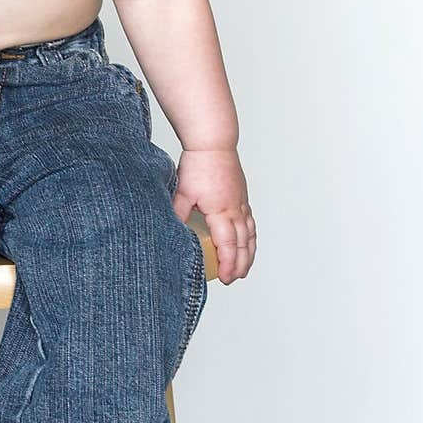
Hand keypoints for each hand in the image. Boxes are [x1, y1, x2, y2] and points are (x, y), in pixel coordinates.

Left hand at [172, 147, 255, 284]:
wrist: (214, 143)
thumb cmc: (199, 165)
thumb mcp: (183, 192)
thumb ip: (178, 213)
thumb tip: (172, 232)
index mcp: (222, 211)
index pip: (228, 244)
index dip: (229, 264)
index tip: (226, 278)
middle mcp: (236, 209)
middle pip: (243, 244)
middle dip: (240, 264)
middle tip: (234, 279)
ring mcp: (242, 203)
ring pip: (250, 234)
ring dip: (249, 253)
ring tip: (244, 268)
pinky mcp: (242, 197)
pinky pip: (250, 222)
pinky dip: (250, 237)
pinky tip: (247, 242)